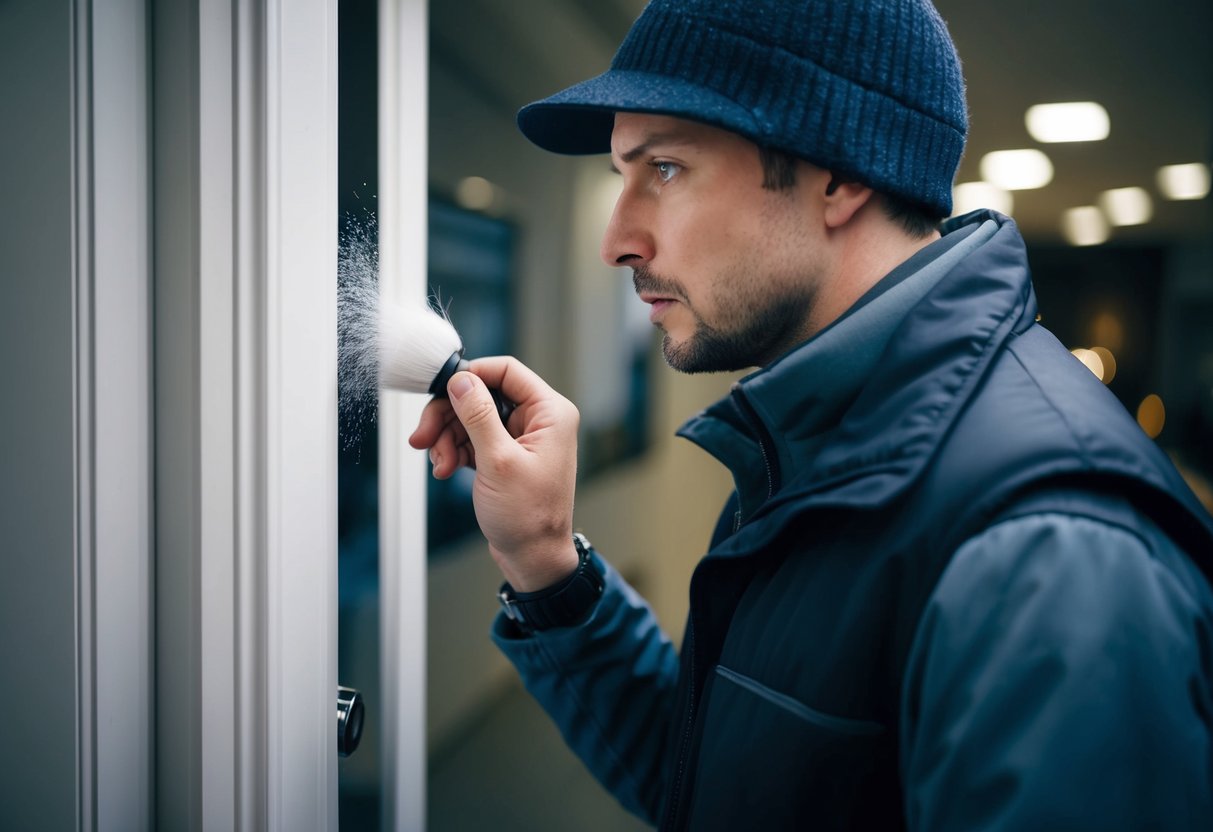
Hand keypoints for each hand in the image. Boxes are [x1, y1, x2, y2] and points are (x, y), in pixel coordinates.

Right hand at [408, 356, 579, 590]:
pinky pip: (471, 439)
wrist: (532, 559)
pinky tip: (445, 469)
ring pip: (471, 418)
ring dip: (447, 438)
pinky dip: (454, 451)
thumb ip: (478, 416)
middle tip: (424, 435)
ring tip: (439, 464)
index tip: (441, 390)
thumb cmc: (528, 518)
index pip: (507, 371)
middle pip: (482, 395)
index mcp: (550, 413)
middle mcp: (538, 421)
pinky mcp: (504, 456)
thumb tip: (461, 380)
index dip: (471, 376)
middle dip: (449, 415)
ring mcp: (520, 439)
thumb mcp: (498, 461)